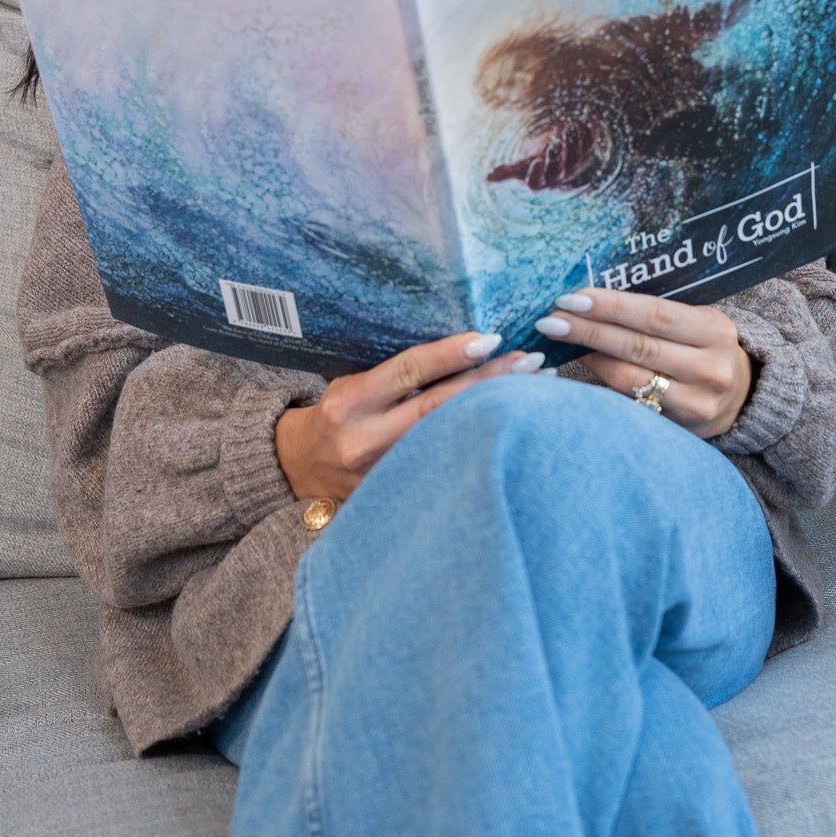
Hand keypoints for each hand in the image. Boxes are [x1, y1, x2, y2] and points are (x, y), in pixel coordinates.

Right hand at [275, 331, 541, 503]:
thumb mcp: (352, 385)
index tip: (491, 337)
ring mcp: (384, 475)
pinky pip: (449, 469)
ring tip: (538, 390)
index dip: (451, 354)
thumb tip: (463, 349)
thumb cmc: (335, 415)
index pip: (409, 372)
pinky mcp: (399, 499)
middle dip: (489, 383)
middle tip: (531, 361)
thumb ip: (397, 374)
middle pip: (440, 408)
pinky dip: (483, 446)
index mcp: (351, 403)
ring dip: (497, 414)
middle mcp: (366, 440)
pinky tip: (514, 431)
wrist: (297, 470)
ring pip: (451, 441)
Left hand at [534, 290, 753, 438]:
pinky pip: (632, 404)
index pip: (654, 314)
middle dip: (589, 331)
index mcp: (714, 329)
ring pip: (630, 379)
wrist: (741, 397)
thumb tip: (588, 301)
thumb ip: (654, 315)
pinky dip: (602, 386)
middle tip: (550, 321)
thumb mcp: (694, 323)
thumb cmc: (703, 348)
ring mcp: (697, 402)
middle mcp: (710, 367)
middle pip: (638, 346)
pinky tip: (581, 372)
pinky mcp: (682, 428)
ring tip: (558, 343)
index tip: (571, 298)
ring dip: (589, 358)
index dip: (610, 306)